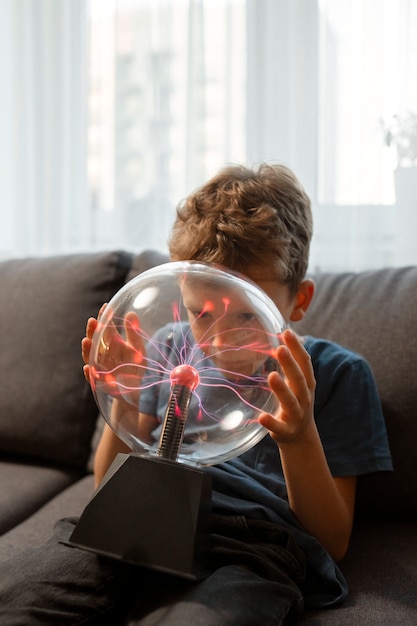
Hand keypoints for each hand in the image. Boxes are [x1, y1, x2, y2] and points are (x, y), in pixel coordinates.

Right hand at [81, 304, 144, 405]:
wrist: (134, 390)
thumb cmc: (135, 366)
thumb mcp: (137, 349)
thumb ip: (134, 333)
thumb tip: (131, 313)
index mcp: (112, 343)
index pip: (106, 328)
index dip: (104, 318)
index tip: (105, 307)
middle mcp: (103, 353)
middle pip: (95, 340)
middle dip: (92, 331)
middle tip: (92, 321)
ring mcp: (100, 367)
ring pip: (90, 357)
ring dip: (87, 350)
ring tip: (86, 341)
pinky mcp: (101, 382)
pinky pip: (93, 378)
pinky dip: (89, 374)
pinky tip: (87, 368)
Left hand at [258, 329, 315, 444]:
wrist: (301, 437)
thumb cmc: (296, 401)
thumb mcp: (298, 382)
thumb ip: (292, 362)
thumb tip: (284, 333)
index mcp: (307, 383)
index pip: (305, 363)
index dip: (297, 348)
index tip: (287, 331)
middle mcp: (305, 398)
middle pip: (299, 379)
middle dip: (290, 364)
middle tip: (279, 348)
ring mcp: (296, 415)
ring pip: (290, 401)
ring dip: (282, 389)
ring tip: (272, 376)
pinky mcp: (286, 431)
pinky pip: (278, 426)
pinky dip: (271, 422)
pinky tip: (261, 417)